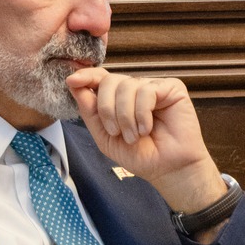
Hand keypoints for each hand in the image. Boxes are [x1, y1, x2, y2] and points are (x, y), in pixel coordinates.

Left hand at [65, 67, 225, 212]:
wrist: (168, 168)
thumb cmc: (140, 155)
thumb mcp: (105, 137)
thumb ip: (90, 112)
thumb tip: (75, 85)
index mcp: (118, 99)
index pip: (100, 78)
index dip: (86, 76)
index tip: (72, 80)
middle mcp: (135, 89)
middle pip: (110, 81)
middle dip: (107, 108)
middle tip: (116, 132)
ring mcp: (153, 87)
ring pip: (127, 86)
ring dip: (126, 117)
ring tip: (135, 136)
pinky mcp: (172, 88)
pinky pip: (146, 91)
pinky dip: (142, 113)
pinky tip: (146, 128)